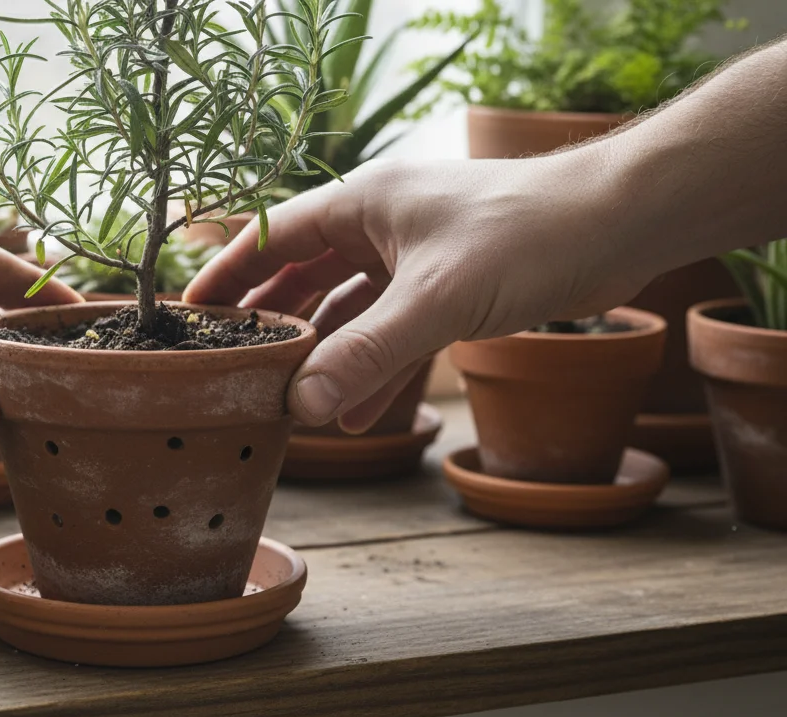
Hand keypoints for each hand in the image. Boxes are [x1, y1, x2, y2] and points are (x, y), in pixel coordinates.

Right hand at [183, 154, 661, 431]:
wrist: (624, 224)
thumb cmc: (531, 232)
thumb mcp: (437, 299)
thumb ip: (368, 354)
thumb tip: (302, 406)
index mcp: (363, 202)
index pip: (271, 236)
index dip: (227, 276)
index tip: (188, 316)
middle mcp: (381, 226)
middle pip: (302, 277)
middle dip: (272, 327)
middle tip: (230, 371)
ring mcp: (414, 259)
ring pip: (350, 313)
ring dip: (326, 360)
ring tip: (290, 409)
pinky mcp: (449, 290)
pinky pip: (394, 335)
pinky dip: (376, 372)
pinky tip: (358, 417)